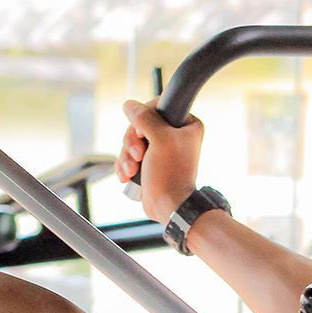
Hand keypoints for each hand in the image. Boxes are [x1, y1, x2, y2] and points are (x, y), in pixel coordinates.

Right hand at [118, 99, 203, 224]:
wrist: (169, 207)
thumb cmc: (170, 175)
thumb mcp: (159, 139)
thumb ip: (144, 118)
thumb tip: (129, 105)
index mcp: (186, 124)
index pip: (158, 106)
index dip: (144, 117)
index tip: (144, 134)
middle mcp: (175, 135)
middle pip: (141, 124)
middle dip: (133, 141)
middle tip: (137, 155)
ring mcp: (161, 150)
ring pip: (132, 141)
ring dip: (127, 155)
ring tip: (131, 169)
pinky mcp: (149, 163)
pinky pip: (129, 156)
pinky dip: (125, 165)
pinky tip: (127, 175)